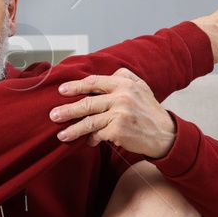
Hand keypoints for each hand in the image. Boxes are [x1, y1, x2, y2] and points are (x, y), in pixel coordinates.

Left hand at [50, 68, 175, 157]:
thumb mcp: (141, 87)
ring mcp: (120, 114)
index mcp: (124, 83)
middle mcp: (122, 97)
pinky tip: (89, 141)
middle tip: (53, 115)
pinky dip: (92, 139)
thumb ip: (123, 77)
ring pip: (89, 121)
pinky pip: (98, 135)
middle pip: (87, 103)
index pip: (94, 82)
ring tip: (61, 135)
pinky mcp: (118, 131)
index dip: (76, 86)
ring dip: (73, 130)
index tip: (61, 90)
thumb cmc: (149, 110)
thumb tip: (103, 75)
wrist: (164, 133)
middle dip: (68, 110)